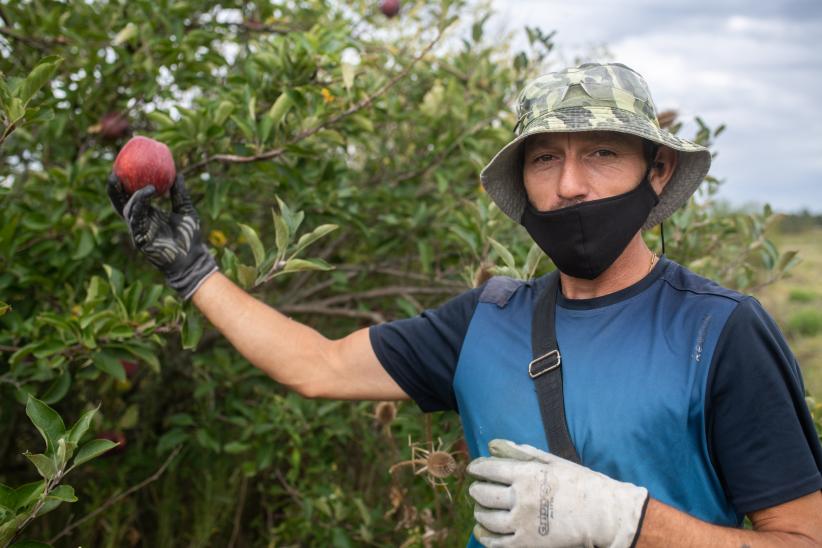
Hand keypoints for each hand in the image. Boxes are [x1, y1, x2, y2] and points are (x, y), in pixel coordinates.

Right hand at [107, 173, 217, 299]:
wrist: (194, 257)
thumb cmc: (190, 237)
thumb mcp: (186, 210)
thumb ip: (180, 194)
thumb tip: (178, 174)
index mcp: (148, 215)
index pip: (131, 198)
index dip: (124, 185)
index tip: (123, 169)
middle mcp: (141, 222)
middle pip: (120, 203)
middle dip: (114, 189)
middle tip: (114, 172)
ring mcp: (139, 231)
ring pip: (128, 209)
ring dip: (133, 194)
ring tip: (139, 182)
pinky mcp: (140, 239)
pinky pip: (137, 218)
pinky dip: (140, 203)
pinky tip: (148, 192)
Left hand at [467, 439, 648, 547]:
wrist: (602, 515)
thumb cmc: (580, 484)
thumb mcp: (552, 462)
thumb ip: (522, 453)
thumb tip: (494, 445)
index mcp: (526, 475)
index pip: (489, 469)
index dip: (477, 468)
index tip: (474, 469)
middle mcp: (521, 498)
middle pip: (484, 494)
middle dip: (476, 490)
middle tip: (476, 489)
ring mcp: (522, 523)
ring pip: (487, 518)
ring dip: (479, 512)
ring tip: (481, 509)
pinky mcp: (527, 544)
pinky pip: (497, 543)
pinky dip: (485, 536)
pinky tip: (483, 531)